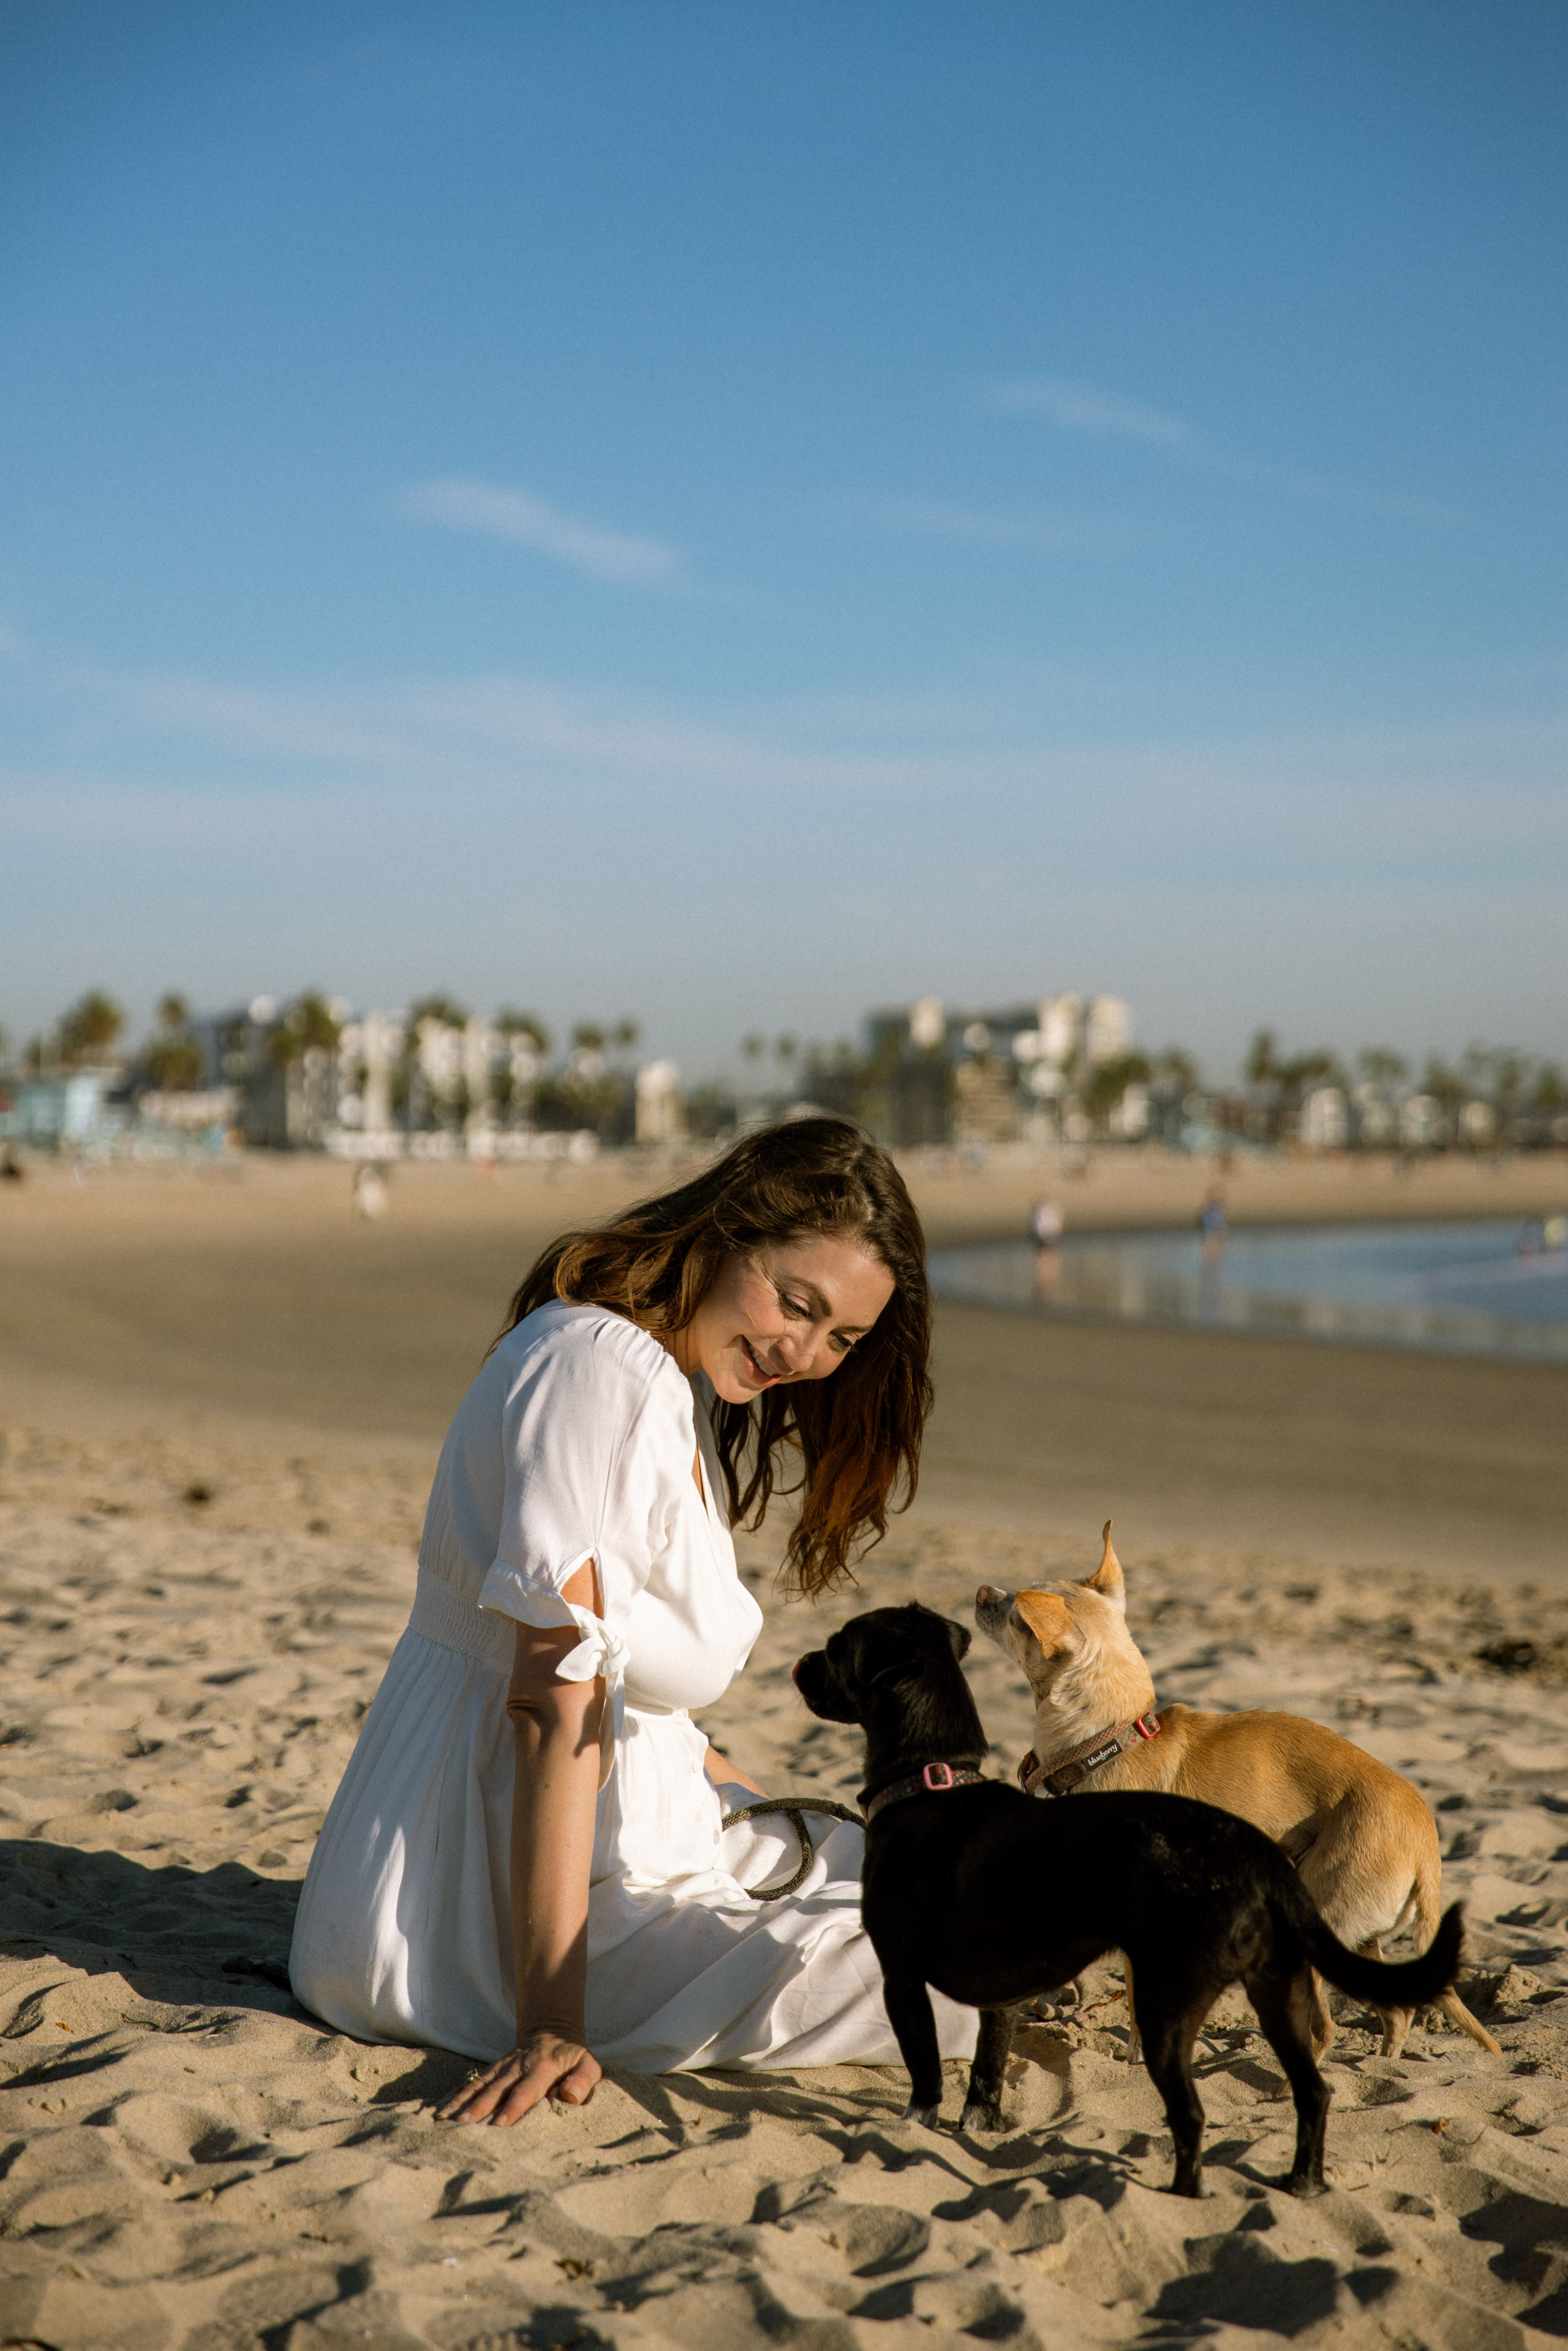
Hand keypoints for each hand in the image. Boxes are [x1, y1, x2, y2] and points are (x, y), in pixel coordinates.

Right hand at [436, 2029, 601, 2125]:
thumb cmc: (572, 2057)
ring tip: (442, 2120)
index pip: (525, 2091)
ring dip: (460, 2102)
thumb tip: (571, 2097)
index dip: (513, 2108)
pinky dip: (454, 2095)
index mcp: (542, 2069)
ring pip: (478, 2086)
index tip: (499, 2125)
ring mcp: (501, 2068)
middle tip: (460, 2128)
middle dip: (477, 2109)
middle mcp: (517, 2068)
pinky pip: (471, 2082)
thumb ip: (583, 2080)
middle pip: (495, 2090)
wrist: (552, 2031)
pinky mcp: (492, 2070)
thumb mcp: (588, 2064)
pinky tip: (439, 2110)